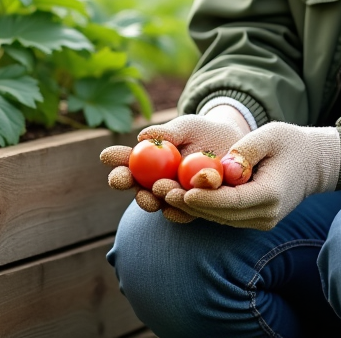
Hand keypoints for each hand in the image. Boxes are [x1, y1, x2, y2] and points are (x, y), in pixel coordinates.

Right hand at [100, 111, 248, 222]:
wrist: (234, 144)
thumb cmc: (202, 131)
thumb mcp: (187, 126)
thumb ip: (168, 132)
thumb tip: (143, 136)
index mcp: (147, 165)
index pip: (127, 168)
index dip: (117, 165)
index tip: (107, 157)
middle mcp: (157, 185)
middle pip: (140, 192)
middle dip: (134, 189)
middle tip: (129, 183)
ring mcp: (175, 199)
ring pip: (161, 204)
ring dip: (155, 198)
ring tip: (157, 188)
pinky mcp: (196, 209)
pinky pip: (186, 214)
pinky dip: (181, 210)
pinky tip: (178, 205)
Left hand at [167, 122, 340, 229]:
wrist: (313, 164)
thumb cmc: (291, 143)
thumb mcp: (271, 134)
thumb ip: (247, 149)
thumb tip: (224, 166)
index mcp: (272, 194)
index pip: (234, 201)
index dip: (205, 198)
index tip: (180, 192)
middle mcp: (266, 214)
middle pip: (221, 213)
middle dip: (188, 204)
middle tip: (159, 191)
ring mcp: (260, 221)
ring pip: (219, 218)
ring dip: (190, 207)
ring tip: (161, 193)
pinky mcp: (253, 220)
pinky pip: (224, 216)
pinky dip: (202, 207)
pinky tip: (178, 196)